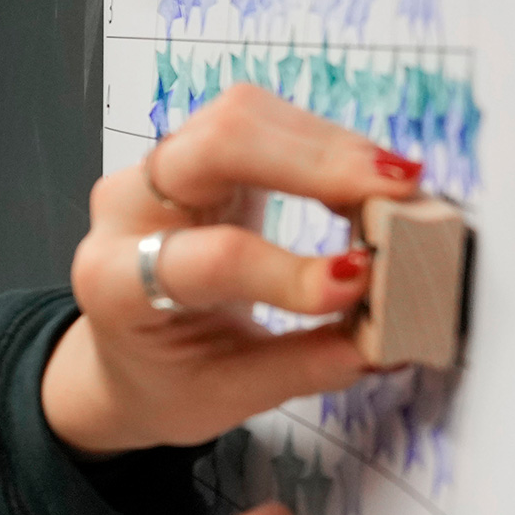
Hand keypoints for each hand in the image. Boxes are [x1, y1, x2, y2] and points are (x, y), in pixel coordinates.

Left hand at [39, 83, 425, 455]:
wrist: (123, 354)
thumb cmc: (165, 376)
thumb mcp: (224, 396)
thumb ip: (306, 366)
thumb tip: (389, 338)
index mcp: (115, 285)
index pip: (210, 259)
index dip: (289, 269)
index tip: (360, 281)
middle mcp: (126, 211)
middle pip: (217, 145)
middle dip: (317, 163)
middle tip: (400, 194)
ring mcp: (158, 172)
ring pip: (243, 117)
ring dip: (332, 146)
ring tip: (398, 192)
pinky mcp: (198, 153)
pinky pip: (261, 122)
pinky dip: (325, 144)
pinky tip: (369, 181)